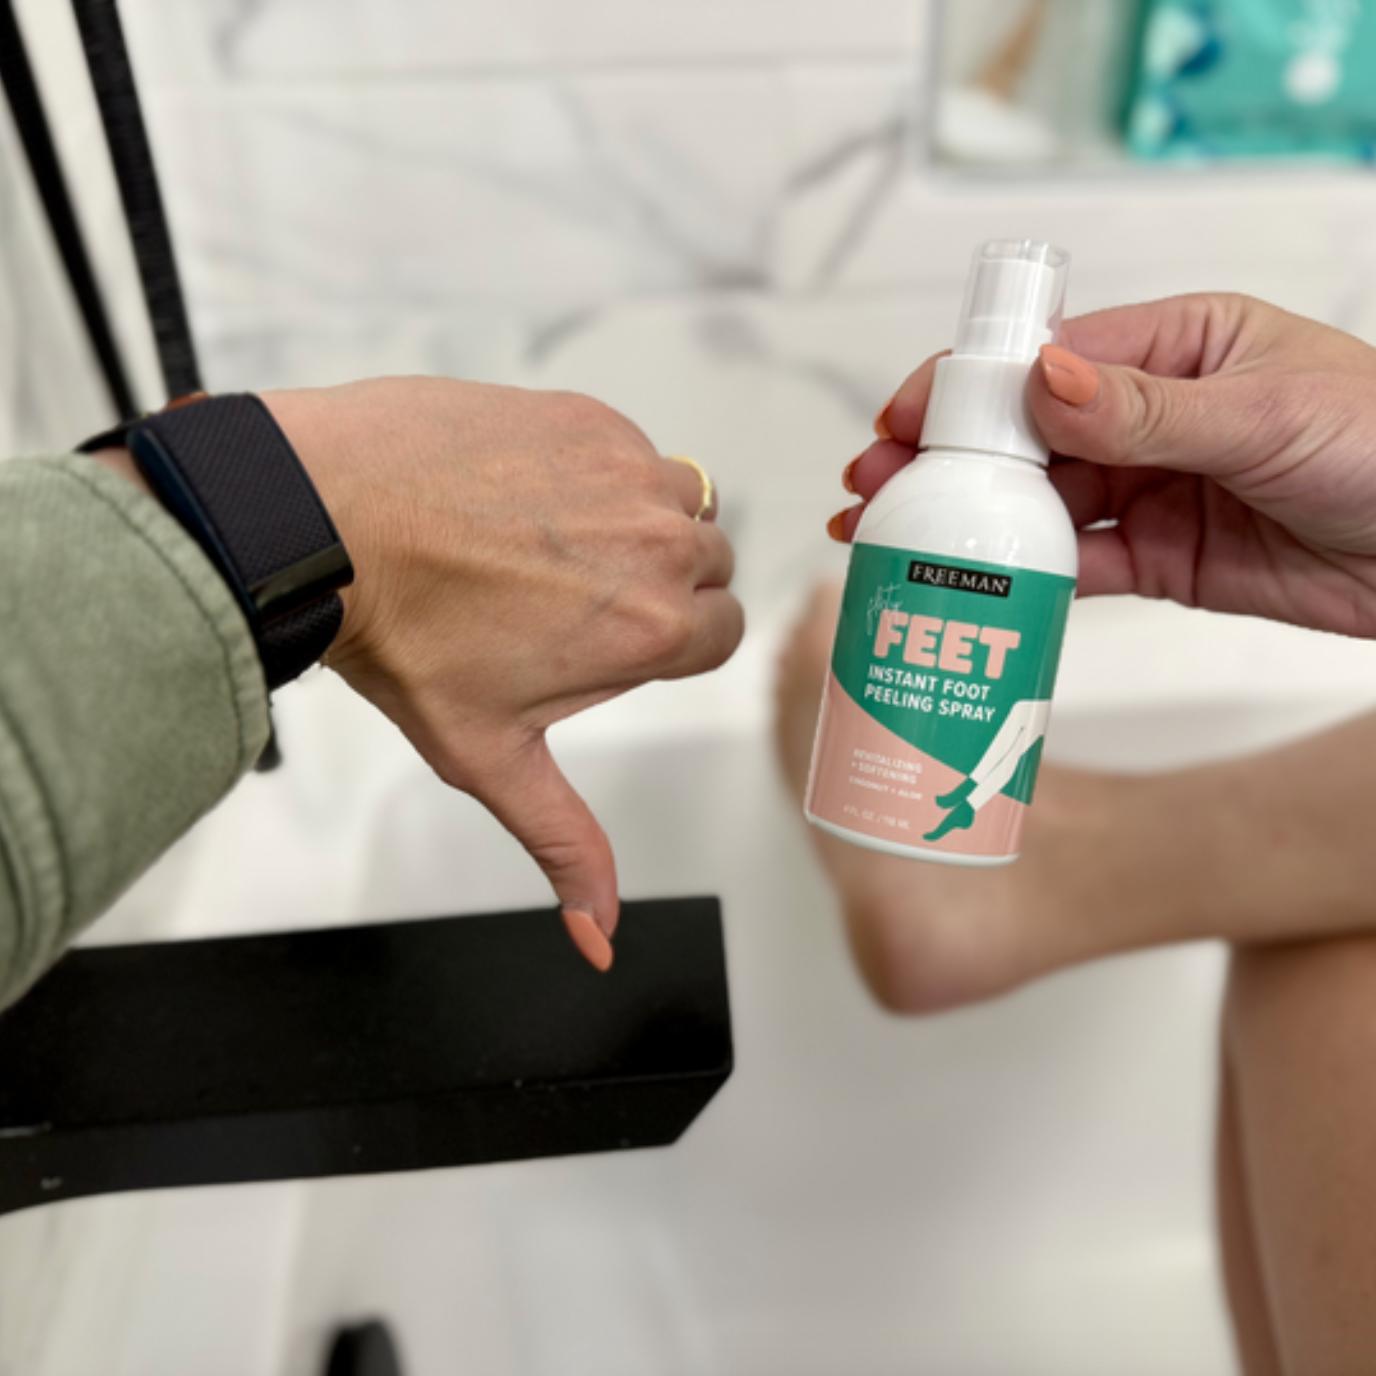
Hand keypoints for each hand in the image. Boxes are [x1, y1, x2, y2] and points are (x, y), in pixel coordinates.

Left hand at [263, 378, 741, 969]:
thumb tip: (600, 939)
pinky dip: (599, 469)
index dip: (668, 641)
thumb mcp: (489, 756)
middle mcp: (659, 544)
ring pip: (680, 501)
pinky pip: (632, 448)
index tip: (610, 637)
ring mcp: (628, 471)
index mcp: (651, 631)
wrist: (323, 520)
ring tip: (548, 539)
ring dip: (638, 520)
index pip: (721, 633)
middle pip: (707, 566)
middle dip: (656, 582)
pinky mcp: (589, 418)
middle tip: (567, 593)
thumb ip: (564, 842)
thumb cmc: (400, 635)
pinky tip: (526, 492)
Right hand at [839, 293, 1375, 638]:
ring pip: (1039, 502)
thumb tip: (1044, 382)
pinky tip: (974, 583)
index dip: (967, 388)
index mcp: (1174, 347)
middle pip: (1024, 435)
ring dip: (969, 520)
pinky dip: (1027, 577)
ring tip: (894, 540)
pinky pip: (1080, 566)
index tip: (904, 418)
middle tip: (871, 490)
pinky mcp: (1162, 559)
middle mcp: (1150, 416)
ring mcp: (1151, 489)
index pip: (1047, 360)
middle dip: (945, 459)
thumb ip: (1148, 408)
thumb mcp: (1266, 413)